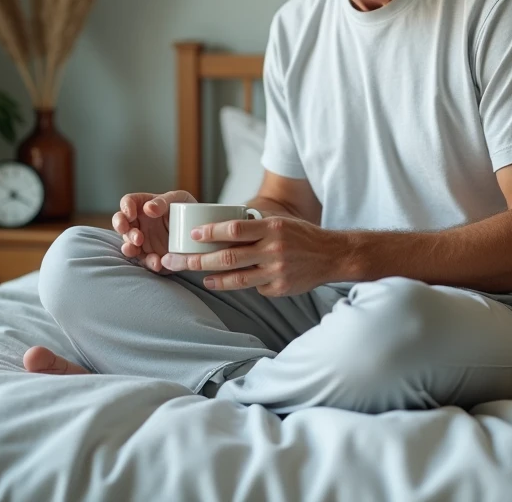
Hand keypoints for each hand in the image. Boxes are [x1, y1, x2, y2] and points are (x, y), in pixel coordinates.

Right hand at [112, 189, 196, 273]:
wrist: (201, 230)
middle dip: (122, 229)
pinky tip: (157, 262)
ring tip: (138, 247)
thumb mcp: (178, 198)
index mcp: (143, 205)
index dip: (125, 208)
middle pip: (121, 224)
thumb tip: (148, 208)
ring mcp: (143, 240)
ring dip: (130, 247)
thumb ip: (163, 201)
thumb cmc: (187, 208)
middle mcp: (139, 223)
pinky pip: (146, 260)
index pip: (127, 202)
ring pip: (128, 244)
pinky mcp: (151, 255)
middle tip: (135, 235)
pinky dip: (149, 262)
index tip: (131, 214)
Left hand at [160, 216, 347, 296]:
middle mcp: (273, 249)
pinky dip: (245, 284)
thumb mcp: (280, 222)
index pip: (234, 229)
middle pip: (228, 257)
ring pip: (237, 279)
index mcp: (272, 228)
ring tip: (202, 278)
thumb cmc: (301, 236)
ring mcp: (276, 271)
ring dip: (214, 279)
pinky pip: (255, 288)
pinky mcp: (280, 288)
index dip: (210, 232)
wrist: (332, 256)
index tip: (193, 235)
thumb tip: (221, 227)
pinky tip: (239, 282)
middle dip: (199, 260)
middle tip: (179, 262)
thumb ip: (254, 226)